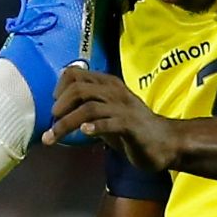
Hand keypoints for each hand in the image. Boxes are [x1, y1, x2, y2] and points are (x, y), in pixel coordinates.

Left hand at [45, 66, 181, 172]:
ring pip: (89, 108)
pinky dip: (95, 127)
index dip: (59, 87)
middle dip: (59, 106)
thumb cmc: (132, 128)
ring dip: (67, 123)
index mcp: (107, 84)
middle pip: (79, 89)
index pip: (76, 73)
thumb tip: (58, 107)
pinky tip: (85, 132)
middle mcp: (114, 91)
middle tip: (52, 122)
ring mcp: (123, 108)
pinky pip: (110, 123)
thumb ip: (87, 106)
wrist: (164, 143)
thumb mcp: (106, 112)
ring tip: (54, 135)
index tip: (54, 107)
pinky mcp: (131, 126)